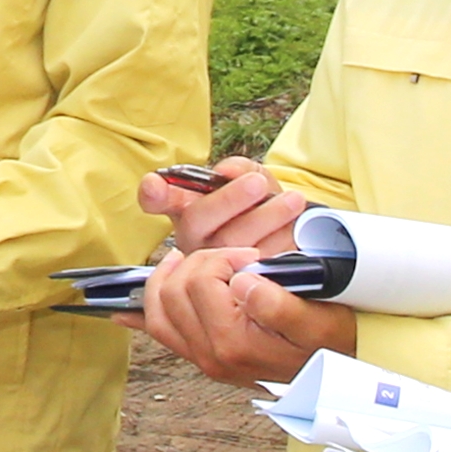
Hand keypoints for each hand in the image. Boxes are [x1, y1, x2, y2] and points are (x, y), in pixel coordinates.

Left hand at [139, 240, 339, 389]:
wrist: (338, 372)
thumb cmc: (330, 341)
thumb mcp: (318, 321)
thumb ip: (280, 305)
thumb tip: (243, 284)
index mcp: (235, 343)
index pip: (200, 279)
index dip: (223, 257)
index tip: (251, 257)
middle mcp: (211, 357)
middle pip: (173, 291)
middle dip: (198, 263)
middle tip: (230, 258)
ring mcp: (203, 360)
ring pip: (157, 311)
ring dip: (172, 279)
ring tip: (198, 263)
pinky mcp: (202, 358)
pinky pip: (160, 334)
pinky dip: (143, 314)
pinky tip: (124, 310)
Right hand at [140, 157, 311, 256]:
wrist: (291, 236)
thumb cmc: (261, 206)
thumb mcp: (250, 180)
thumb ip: (238, 170)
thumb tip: (228, 171)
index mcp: (187, 210)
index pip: (159, 199)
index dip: (154, 194)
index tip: (155, 185)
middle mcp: (194, 240)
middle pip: (197, 220)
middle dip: (229, 199)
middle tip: (257, 183)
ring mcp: (215, 265)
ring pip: (232, 242)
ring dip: (266, 218)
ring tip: (293, 200)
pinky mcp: (243, 282)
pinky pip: (259, 261)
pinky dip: (281, 240)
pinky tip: (295, 225)